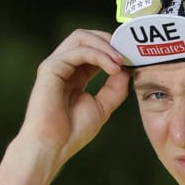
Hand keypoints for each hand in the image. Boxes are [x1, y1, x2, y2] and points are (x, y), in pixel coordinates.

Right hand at [9, 30, 130, 168]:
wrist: (53, 147)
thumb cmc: (72, 132)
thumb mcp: (102, 107)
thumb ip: (115, 88)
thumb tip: (127, 70)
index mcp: (75, 74)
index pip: (93, 49)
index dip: (113, 48)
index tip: (133, 57)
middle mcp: (64, 66)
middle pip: (86, 37)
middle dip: (110, 40)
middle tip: (129, 52)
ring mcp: (56, 65)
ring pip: (81, 38)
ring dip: (105, 45)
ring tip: (121, 60)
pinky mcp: (50, 68)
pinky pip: (78, 51)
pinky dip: (99, 55)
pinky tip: (112, 68)